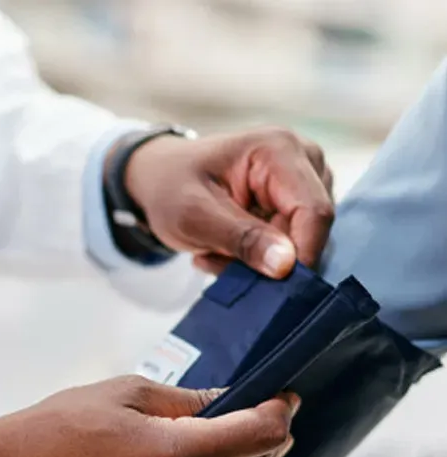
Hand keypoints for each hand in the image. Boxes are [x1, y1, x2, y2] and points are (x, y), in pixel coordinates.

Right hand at [0, 377, 297, 456]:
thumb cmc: (51, 432)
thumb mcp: (121, 394)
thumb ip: (185, 401)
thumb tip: (226, 403)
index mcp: (178, 456)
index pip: (262, 435)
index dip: (280, 412)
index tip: (283, 399)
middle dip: (262, 443)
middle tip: (256, 421)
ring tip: (220, 452)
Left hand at [122, 127, 334, 276]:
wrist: (161, 179)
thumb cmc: (171, 188)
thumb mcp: (194, 216)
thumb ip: (241, 239)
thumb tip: (285, 265)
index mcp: (279, 150)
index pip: (314, 211)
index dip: (301, 255)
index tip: (270, 286)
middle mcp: (303, 160)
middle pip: (311, 229)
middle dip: (268, 259)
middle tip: (217, 260)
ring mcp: (304, 182)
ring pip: (300, 243)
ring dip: (257, 261)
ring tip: (215, 251)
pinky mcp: (297, 204)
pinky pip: (290, 247)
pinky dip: (256, 259)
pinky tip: (224, 250)